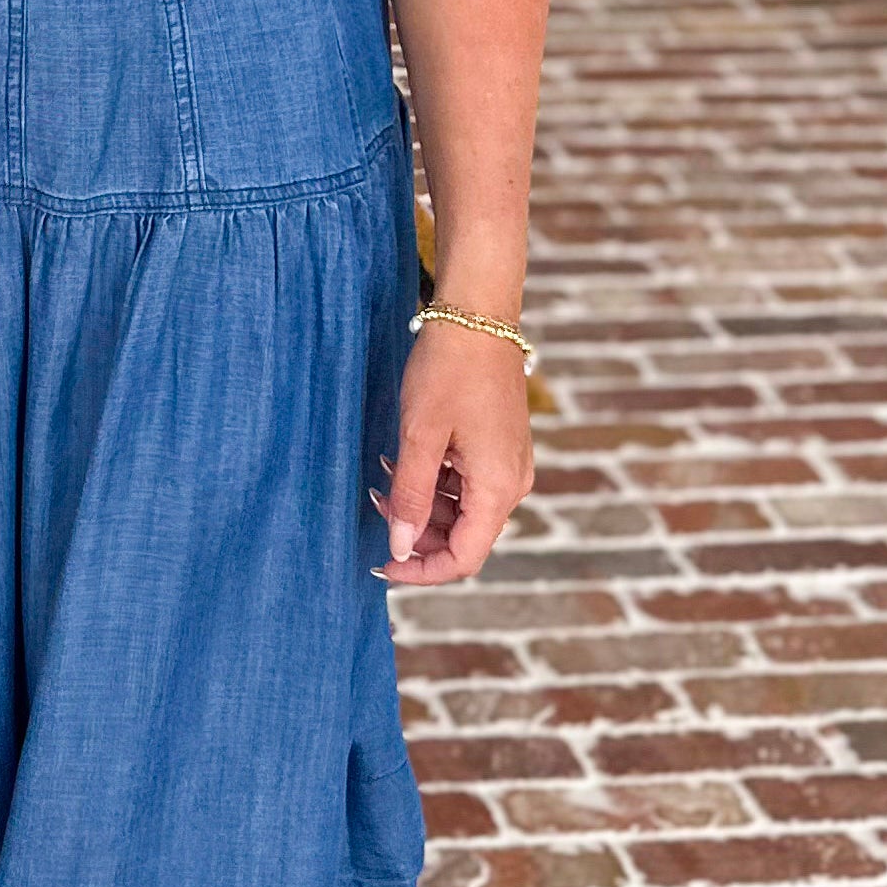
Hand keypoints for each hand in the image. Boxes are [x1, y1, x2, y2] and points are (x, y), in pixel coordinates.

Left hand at [376, 315, 532, 585]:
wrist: (477, 316)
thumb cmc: (448, 371)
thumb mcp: (419, 436)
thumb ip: (410, 495)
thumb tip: (400, 547)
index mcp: (498, 488)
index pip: (464, 558)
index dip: (422, 570)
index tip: (383, 564)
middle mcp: (511, 483)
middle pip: (463, 536)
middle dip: (416, 532)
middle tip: (375, 504)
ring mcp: (508, 465)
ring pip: (462, 510)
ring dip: (421, 504)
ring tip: (383, 477)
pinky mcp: (499, 447)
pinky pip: (467, 483)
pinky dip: (434, 482)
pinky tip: (403, 459)